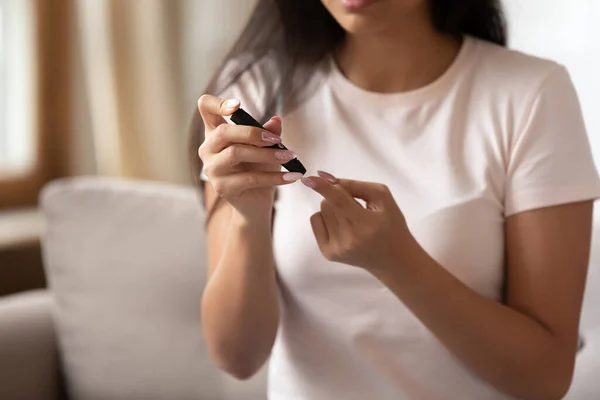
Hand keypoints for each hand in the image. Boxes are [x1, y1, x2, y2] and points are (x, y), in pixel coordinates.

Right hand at [197, 95, 303, 218]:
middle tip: (277, 140)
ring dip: (267, 154)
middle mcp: (208, 149)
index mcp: (215, 133)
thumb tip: (276, 121)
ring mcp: (212, 169)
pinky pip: (250, 178)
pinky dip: (274, 177)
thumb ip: (269, 133)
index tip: (238, 105)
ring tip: (289, 157)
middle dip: (253, 133)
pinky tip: (291, 177)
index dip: (218, 103)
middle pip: (223, 132)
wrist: (256, 202)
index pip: (205, 108)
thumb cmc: (258, 169)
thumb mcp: (267, 147)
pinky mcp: (222, 188)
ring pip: (236, 153)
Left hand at [302, 171, 417, 272]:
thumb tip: (326, 178)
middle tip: (356, 210)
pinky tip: (342, 227)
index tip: (308, 178)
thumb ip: (356, 186)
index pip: (339, 201)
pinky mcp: (328, 254)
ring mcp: (336, 249)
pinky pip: (315, 222)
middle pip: (328, 203)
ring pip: (321, 211)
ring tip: (352, 221)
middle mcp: (348, 239)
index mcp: (366, 225)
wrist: (394, 260)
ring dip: (333, 209)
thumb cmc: (391, 225)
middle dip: (338, 198)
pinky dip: (326, 219)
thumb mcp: (383, 199)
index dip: (323, 188)